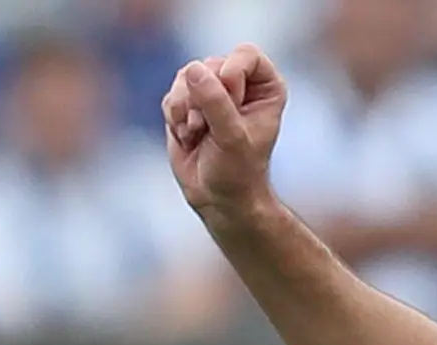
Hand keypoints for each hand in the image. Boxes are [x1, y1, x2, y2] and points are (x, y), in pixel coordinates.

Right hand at [164, 47, 288, 221]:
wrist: (218, 198)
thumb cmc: (237, 172)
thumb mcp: (232, 138)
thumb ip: (215, 102)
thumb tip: (192, 70)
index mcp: (265, 86)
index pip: (246, 54)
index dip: (232, 75)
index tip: (232, 102)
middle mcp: (239, 83)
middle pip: (210, 65)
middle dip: (203, 98)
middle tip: (208, 128)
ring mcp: (211, 91)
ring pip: (186, 77)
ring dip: (185, 109)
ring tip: (197, 134)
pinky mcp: (187, 103)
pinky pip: (171, 95)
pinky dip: (175, 118)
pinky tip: (188, 138)